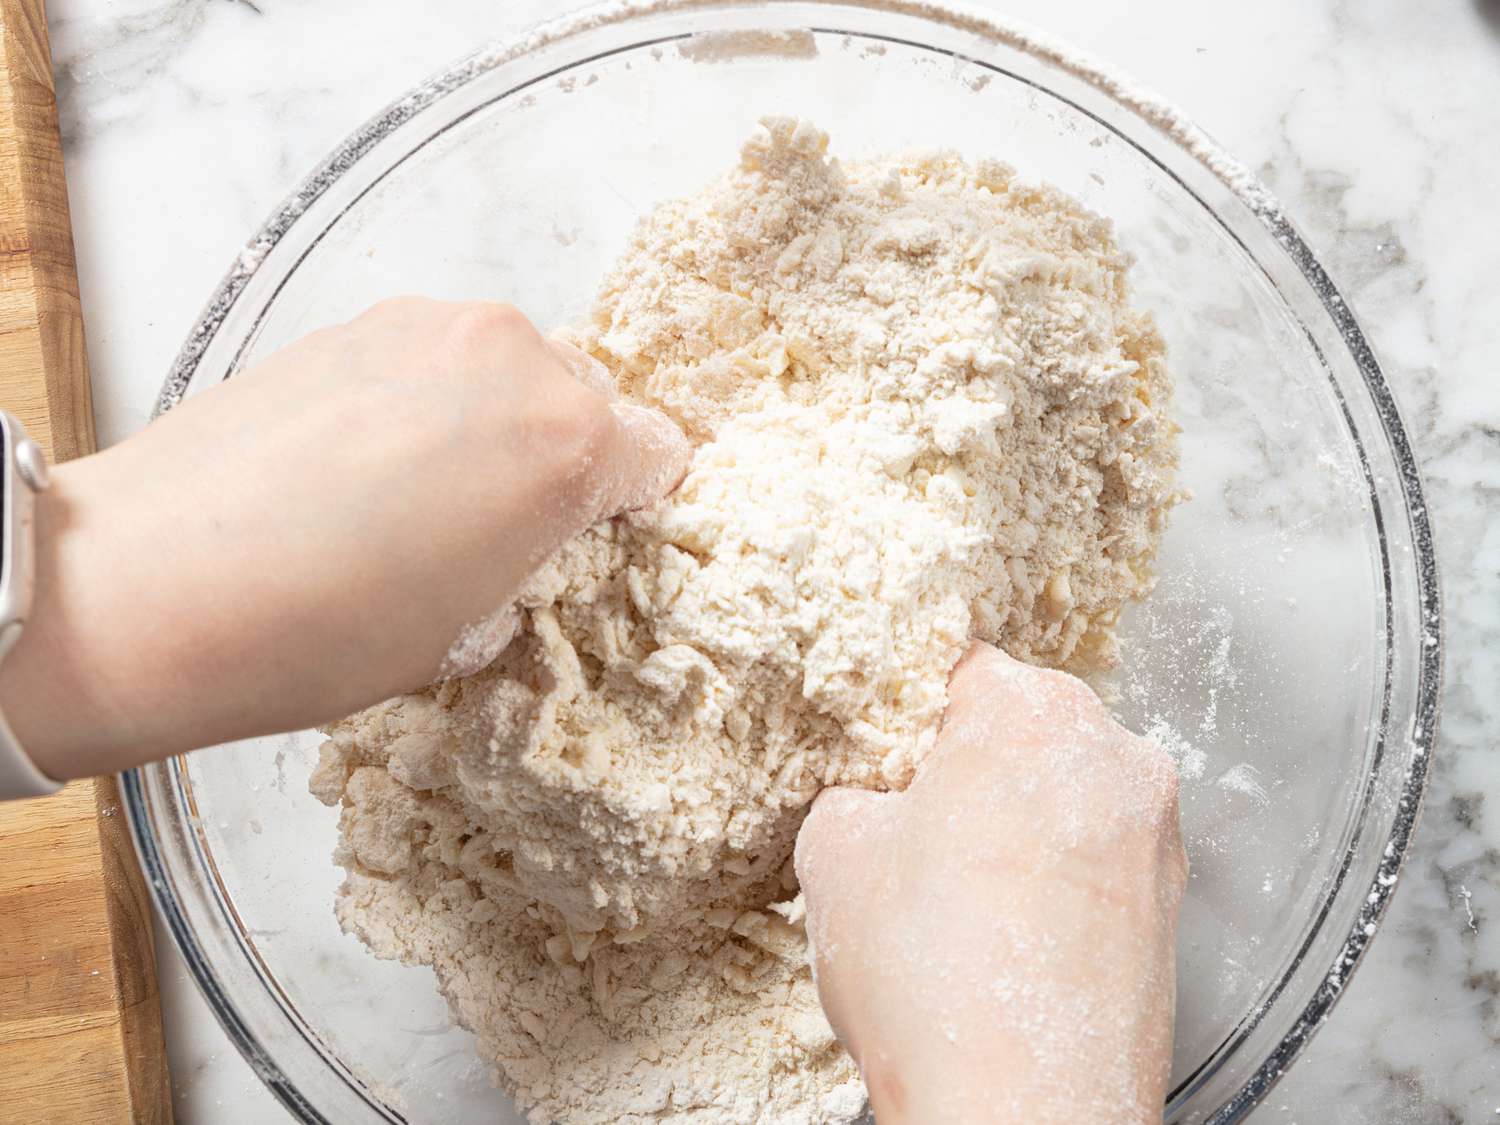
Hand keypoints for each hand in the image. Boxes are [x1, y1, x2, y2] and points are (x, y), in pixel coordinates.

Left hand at [0, 298, 687, 778]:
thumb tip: (524, 540)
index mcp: (567, 443)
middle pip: (583, 400)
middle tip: (498, 528)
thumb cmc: (317, 632)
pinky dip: (425, 404)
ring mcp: (427, 328)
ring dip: (489, 426)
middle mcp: (512, 359)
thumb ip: (531, 563)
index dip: (631, 504)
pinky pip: (433, 361)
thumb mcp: (468, 633)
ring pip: (505, 373)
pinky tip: (362, 468)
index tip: (594, 537)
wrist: (151, 585)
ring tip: (417, 498)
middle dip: (559, 459)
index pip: (657, 452)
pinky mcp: (354, 323)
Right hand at [795, 643, 1186, 1123]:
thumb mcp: (834, 854)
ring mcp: (1154, 832)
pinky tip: (1010, 942)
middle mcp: (1111, 752)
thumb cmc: (933, 980)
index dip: (915, 719)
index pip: (962, 671)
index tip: (895, 764)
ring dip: (1021, 829)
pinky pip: (1100, 862)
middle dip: (975, 772)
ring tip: (967, 907)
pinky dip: (1060, 884)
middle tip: (923, 841)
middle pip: (1025, 731)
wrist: (1023, 1113)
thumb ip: (855, 794)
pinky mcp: (1173, 904)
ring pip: (1067, 797)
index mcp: (1027, 711)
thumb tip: (880, 804)